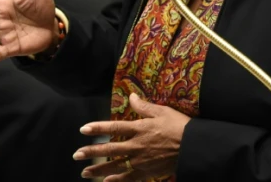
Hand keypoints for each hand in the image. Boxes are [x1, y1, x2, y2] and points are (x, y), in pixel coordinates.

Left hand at [74, 93, 190, 180]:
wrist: (194, 147)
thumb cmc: (179, 126)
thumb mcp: (162, 112)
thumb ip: (144, 106)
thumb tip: (131, 96)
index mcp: (139, 128)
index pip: (114, 127)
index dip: (98, 128)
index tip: (83, 129)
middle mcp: (136, 145)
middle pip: (110, 149)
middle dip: (91, 152)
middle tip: (76, 155)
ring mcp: (141, 160)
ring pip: (116, 165)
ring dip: (99, 169)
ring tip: (85, 172)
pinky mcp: (147, 172)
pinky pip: (129, 178)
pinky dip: (117, 181)